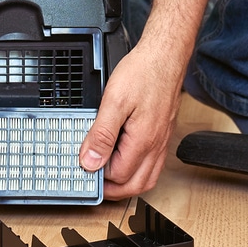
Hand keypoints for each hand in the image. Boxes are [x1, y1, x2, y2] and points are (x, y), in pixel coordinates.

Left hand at [79, 38, 184, 199]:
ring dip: (126, 184)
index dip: (97, 176)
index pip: (117, 176)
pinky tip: (126, 162)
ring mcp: (162, 141)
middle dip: (112, 190)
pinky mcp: (163, 134)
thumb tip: (90, 161)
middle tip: (92, 182)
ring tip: (107, 178)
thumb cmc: (144, 72)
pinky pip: (153, 165)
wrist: (165, 55)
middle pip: (135, 185)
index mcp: (142, 141)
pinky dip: (138, 172)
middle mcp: (155, 145)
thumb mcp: (114, 101)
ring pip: (147, 179)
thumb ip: (102, 134)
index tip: (81, 168)